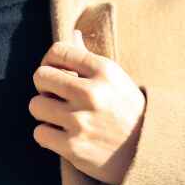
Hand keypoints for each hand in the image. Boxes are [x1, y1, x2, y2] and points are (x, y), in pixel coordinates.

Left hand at [29, 29, 145, 184]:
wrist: (148, 151)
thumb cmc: (128, 111)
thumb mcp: (116, 79)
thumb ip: (89, 58)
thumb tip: (73, 33)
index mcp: (104, 70)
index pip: (57, 51)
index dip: (50, 61)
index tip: (56, 73)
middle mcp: (92, 93)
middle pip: (40, 76)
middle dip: (45, 87)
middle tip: (57, 97)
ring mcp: (81, 121)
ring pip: (36, 105)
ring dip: (45, 113)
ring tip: (62, 118)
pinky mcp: (74, 147)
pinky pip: (40, 133)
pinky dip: (48, 136)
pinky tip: (63, 136)